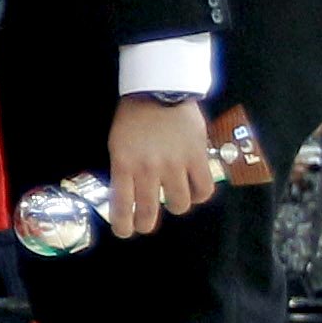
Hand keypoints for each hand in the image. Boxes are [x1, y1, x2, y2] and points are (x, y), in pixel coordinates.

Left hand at [104, 95, 220, 239]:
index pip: (122, 205)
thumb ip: (124, 169)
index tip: (125, 232)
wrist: (159, 90)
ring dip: (176, 206)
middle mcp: (148, 169)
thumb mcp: (117, 144)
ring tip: (174, 200)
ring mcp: (174, 165)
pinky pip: (204, 189)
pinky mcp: (197, 157)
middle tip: (146, 224)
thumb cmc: (134, 117)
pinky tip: (195, 190)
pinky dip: (200, 195)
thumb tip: (130, 193)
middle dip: (146, 224)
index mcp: (124, 165)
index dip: (124, 224)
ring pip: (179, 204)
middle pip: (149, 211)